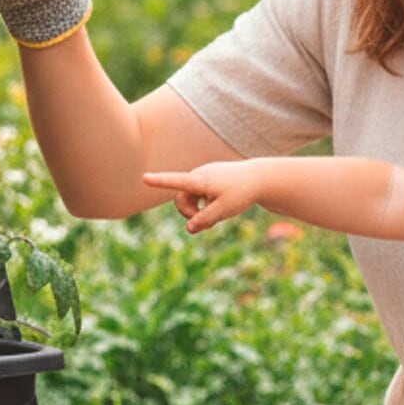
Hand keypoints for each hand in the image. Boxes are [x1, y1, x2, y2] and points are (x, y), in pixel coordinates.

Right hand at [142, 162, 266, 232]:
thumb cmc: (242, 192)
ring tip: (214, 218)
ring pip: (189, 199)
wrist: (259, 178)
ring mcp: (202, 177)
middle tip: (204, 225)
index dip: (160, 182)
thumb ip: (205, 220)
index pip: (177, 181)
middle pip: (181, 199)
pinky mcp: (207, 180)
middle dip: (188, 214)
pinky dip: (203, 206)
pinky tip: (216, 208)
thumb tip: (189, 228)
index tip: (144, 178)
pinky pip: (197, 196)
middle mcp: (198, 175)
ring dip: (197, 211)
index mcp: (201, 180)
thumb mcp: (224, 210)